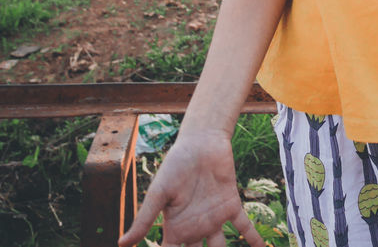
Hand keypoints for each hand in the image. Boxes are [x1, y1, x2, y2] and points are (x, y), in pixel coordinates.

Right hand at [119, 128, 261, 246]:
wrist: (200, 141)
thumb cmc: (175, 165)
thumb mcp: (158, 193)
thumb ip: (145, 219)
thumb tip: (121, 244)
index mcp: (175, 228)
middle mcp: (195, 229)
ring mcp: (214, 220)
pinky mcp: (232, 206)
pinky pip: (245, 228)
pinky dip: (255, 240)